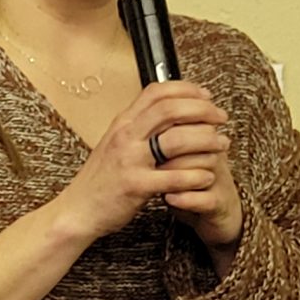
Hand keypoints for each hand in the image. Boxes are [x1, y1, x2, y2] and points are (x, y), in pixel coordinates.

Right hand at [56, 82, 242, 253]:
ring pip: (177, 140)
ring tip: (222, 144)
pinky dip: (196, 175)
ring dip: (207, 140)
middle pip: (170, 109)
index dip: (187, 90)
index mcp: (122, 122)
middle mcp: (125, 136)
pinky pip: (174, 177)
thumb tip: (167, 110)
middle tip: (221, 118)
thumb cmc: (101, 179)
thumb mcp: (115, 143)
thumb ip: (139, 127)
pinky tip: (208, 176)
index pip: (157, 92)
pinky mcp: (135, 186)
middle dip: (203, 110)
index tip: (206, 96)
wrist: (77, 210)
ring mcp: (129, 160)